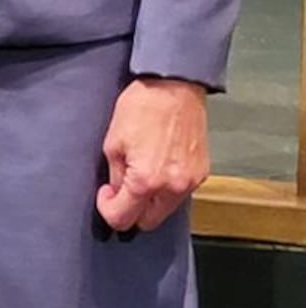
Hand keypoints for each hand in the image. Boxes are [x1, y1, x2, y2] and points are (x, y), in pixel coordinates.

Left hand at [95, 77, 209, 234]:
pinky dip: (167, 188)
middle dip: (131, 210)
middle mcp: (172, 187)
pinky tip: (159, 167)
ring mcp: (191, 182)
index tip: (106, 194)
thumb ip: (116, 176)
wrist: (174, 85)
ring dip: (150, 201)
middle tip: (121, 189)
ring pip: (166, 210)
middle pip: (148, 222)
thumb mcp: (113, 143)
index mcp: (146, 181)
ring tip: (141, 173)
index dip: (108, 209)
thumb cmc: (142, 107)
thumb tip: (117, 193)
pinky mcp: (202, 173)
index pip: (123, 219)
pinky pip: (181, 194)